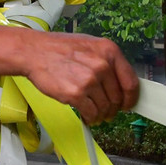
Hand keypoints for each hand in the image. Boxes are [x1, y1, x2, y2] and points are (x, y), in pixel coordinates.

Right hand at [24, 33, 139, 124]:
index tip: (127, 105)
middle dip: (113, 109)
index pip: (131, 82)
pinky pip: (91, 113)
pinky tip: (87, 116)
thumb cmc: (59, 48)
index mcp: (109, 51)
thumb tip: (120, 82)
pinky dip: (91, 118)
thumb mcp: (89, 46)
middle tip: (107, 112)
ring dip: (101, 115)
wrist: (34, 52)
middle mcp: (102, 65)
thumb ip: (107, 61)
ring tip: (95, 115)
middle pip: (117, 98)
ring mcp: (89, 80)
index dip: (131, 98)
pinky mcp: (75, 94)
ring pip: (105, 108)